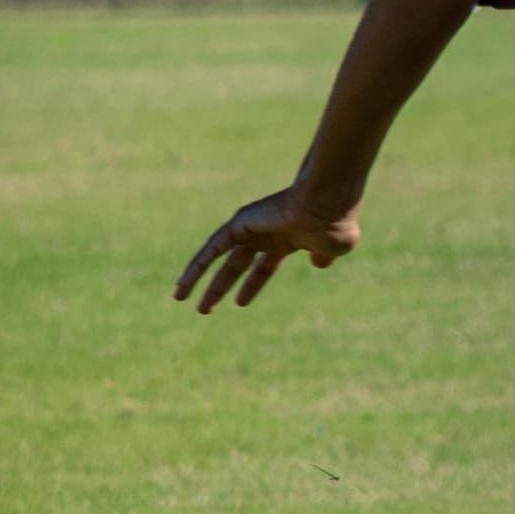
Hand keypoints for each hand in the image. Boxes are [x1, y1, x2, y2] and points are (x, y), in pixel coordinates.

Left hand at [174, 189, 357, 313]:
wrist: (325, 205)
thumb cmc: (334, 225)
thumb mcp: (332, 249)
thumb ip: (323, 257)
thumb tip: (319, 263)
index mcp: (287, 241)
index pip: (264, 267)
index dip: (252, 285)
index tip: (240, 303)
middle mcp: (265, 234)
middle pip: (236, 265)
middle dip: (220, 286)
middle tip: (205, 308)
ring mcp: (251, 228)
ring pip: (217, 257)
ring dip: (198, 279)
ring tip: (180, 299)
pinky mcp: (240, 224)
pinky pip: (213, 248)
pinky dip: (197, 265)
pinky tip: (184, 283)